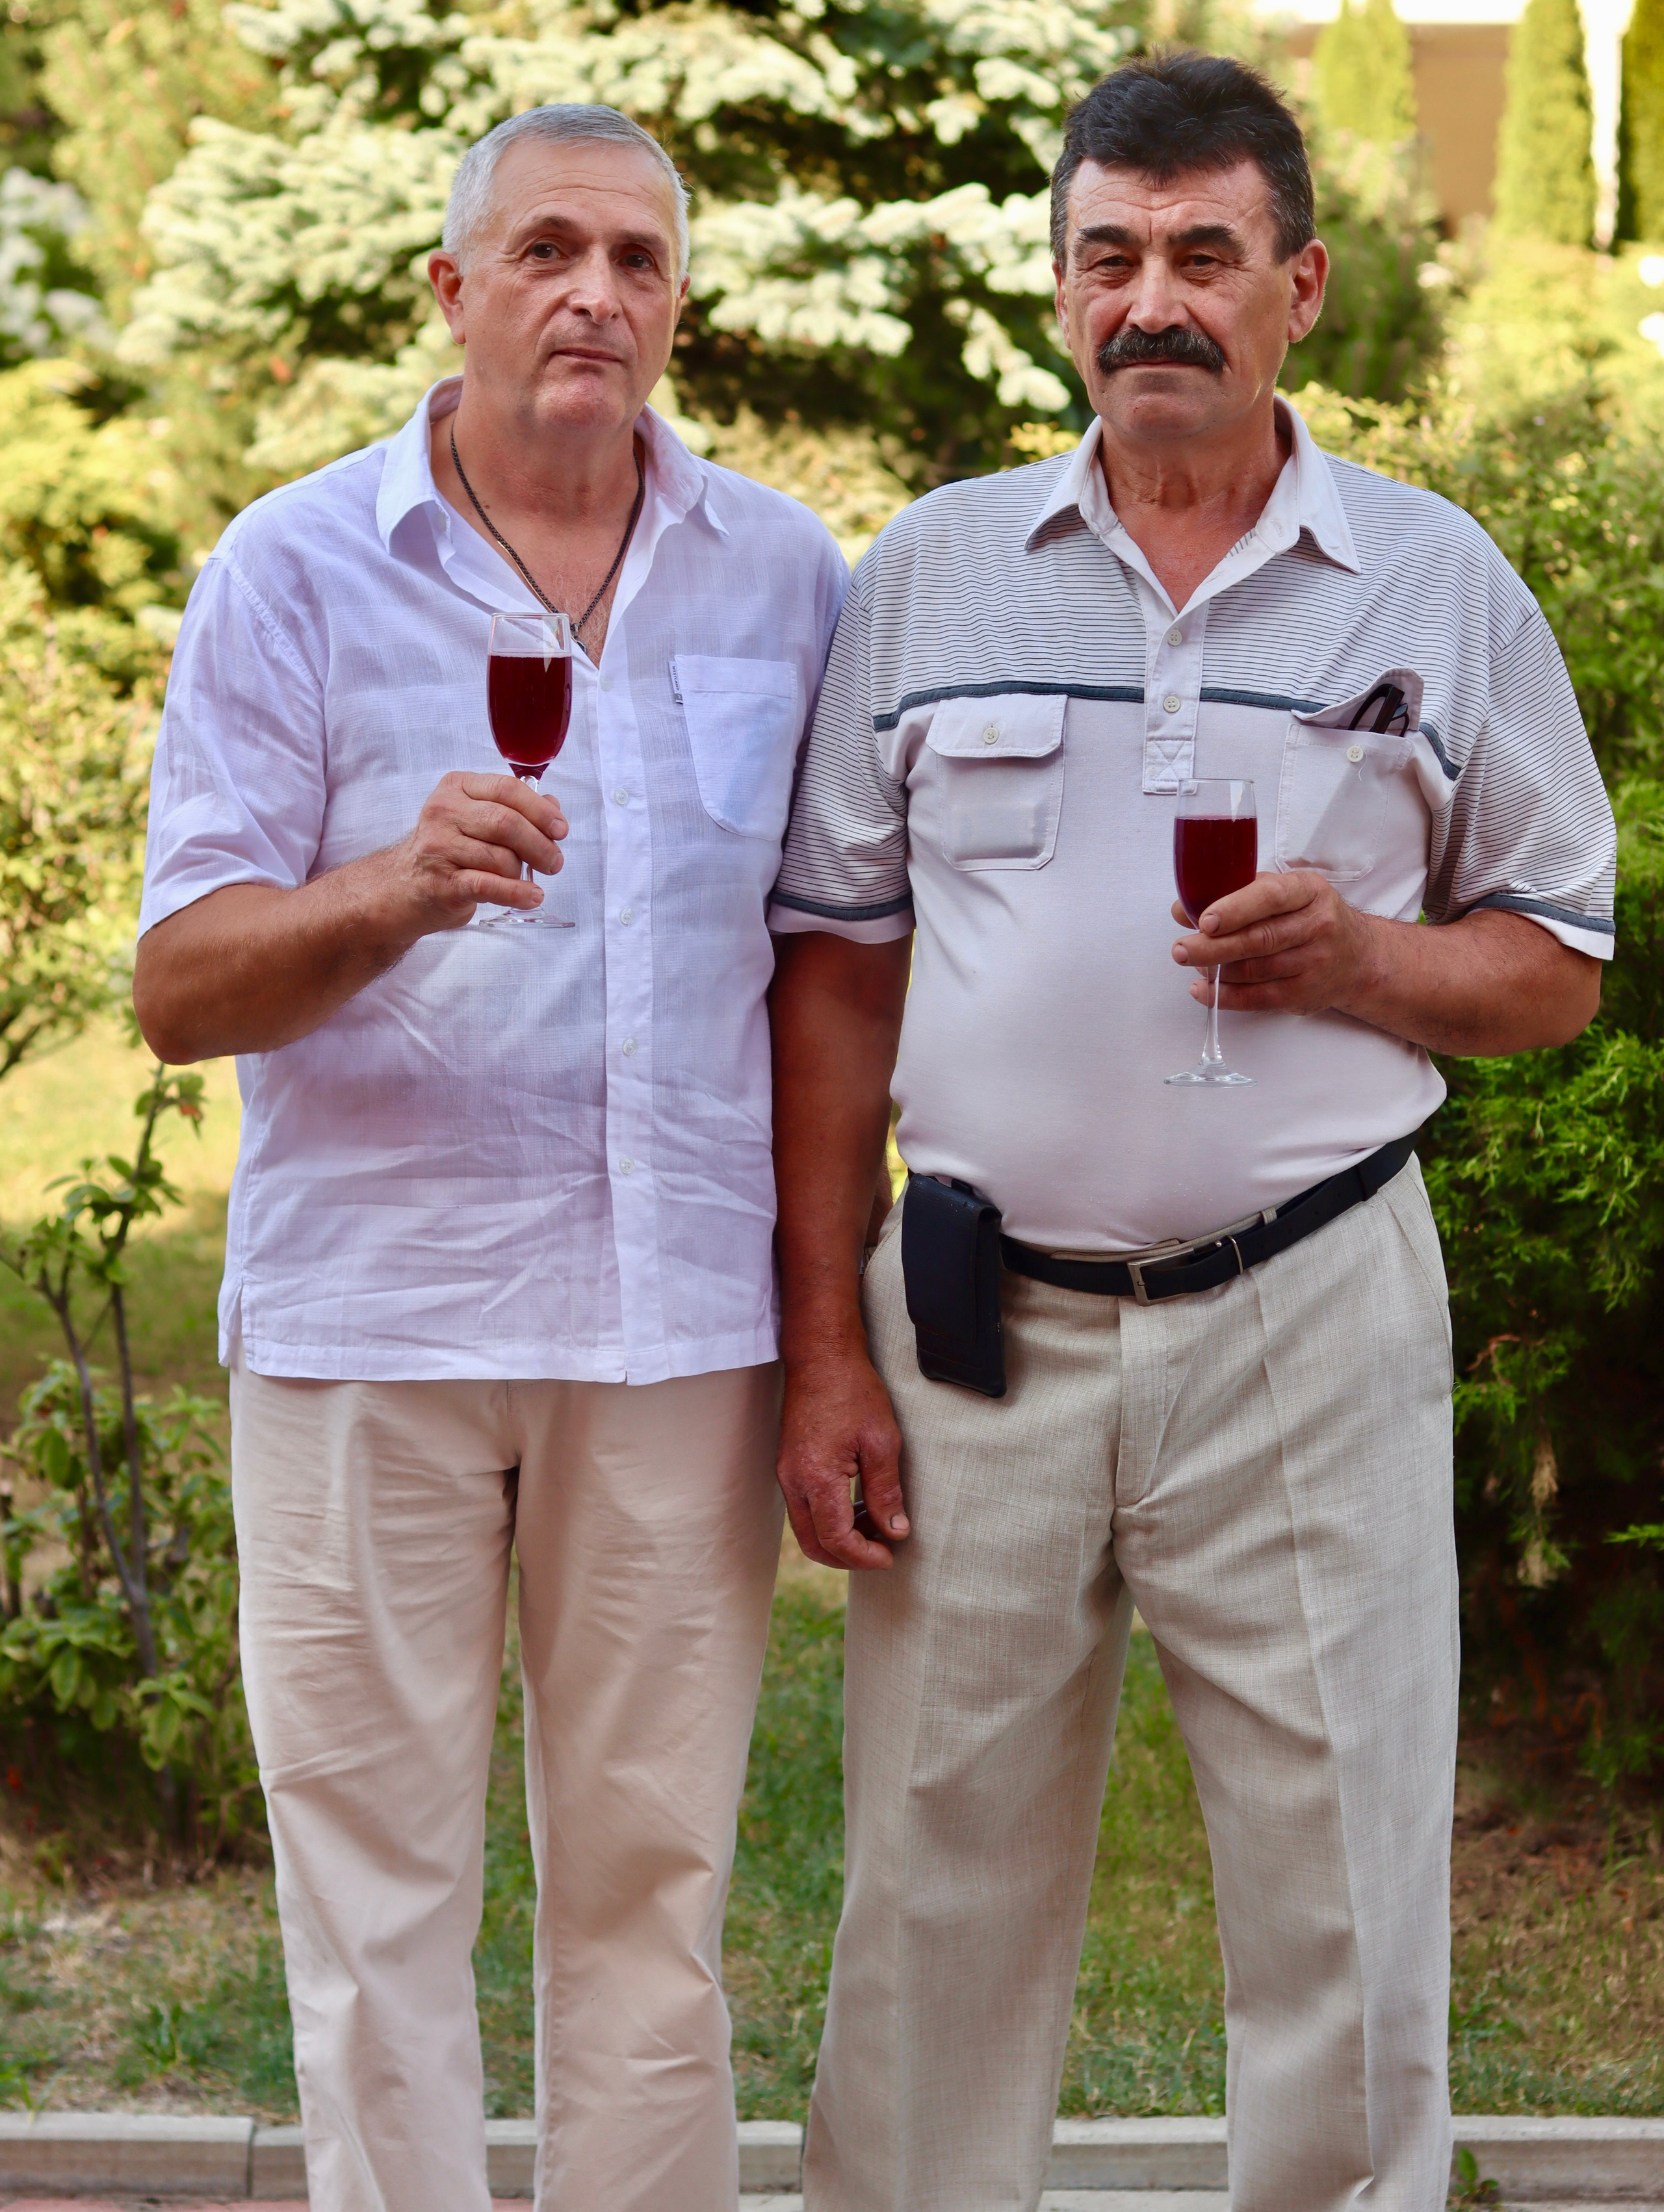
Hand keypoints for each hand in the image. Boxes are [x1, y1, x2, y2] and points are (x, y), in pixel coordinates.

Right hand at [369, 771, 567, 937]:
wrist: (400, 888)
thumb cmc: (446, 851)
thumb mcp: (473, 819)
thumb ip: (513, 808)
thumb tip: (552, 805)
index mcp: (456, 788)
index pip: (507, 789)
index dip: (541, 810)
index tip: (560, 830)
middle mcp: (443, 812)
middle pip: (506, 823)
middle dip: (540, 845)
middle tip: (554, 862)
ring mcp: (439, 847)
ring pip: (501, 857)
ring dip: (522, 872)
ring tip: (525, 879)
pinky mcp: (441, 883)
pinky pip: (489, 885)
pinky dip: (516, 893)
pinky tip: (531, 896)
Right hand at [777, 1348, 908, 1571]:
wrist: (821, 1357)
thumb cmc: (852, 1391)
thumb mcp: (881, 1441)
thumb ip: (886, 1491)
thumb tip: (895, 1530)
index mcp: (816, 1478)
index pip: (836, 1539)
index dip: (864, 1557)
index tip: (890, 1556)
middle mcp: (793, 1481)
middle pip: (814, 1544)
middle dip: (848, 1558)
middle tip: (882, 1551)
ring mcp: (787, 1474)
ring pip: (807, 1529)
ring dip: (839, 1538)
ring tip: (876, 1524)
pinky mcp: (789, 1465)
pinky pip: (805, 1508)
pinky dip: (829, 1518)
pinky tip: (858, 1504)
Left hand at [1171, 869, 1383, 1017]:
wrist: (1358, 958)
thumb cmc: (1309, 918)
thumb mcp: (1285, 892)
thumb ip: (1236, 894)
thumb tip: (1182, 909)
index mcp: (1309, 891)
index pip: (1272, 897)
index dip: (1236, 909)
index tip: (1205, 920)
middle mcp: (1318, 925)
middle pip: (1259, 939)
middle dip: (1213, 946)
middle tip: (1181, 949)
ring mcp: (1314, 962)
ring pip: (1256, 970)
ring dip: (1216, 970)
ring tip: (1192, 963)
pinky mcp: (1305, 993)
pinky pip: (1258, 998)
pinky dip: (1226, 996)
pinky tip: (1203, 989)